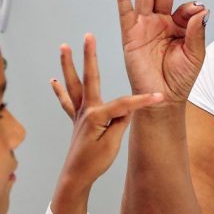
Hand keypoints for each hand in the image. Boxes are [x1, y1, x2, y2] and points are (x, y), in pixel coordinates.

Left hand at [49, 33, 161, 213]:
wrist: (75, 177)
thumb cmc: (95, 162)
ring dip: (67, 65)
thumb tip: (129, 107)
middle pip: (88, 78)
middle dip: (89, 56)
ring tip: (64, 46)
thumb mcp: (113, 144)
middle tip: (88, 36)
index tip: (160, 97)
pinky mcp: (76, 120)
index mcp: (96, 116)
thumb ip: (120, 122)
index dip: (143, 101)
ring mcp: (78, 114)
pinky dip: (59, 91)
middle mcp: (85, 110)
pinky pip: (67, 101)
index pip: (124, 104)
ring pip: (72, 84)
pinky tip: (52, 81)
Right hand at [117, 0, 207, 102]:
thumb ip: (197, 31)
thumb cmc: (180, 79)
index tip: (194, 12)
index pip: (184, 7)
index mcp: (178, 26)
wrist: (162, 99)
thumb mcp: (195, 54)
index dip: (190, 9)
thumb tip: (201, 7)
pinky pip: (126, 13)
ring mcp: (144, 27)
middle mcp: (160, 22)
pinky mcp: (130, 36)